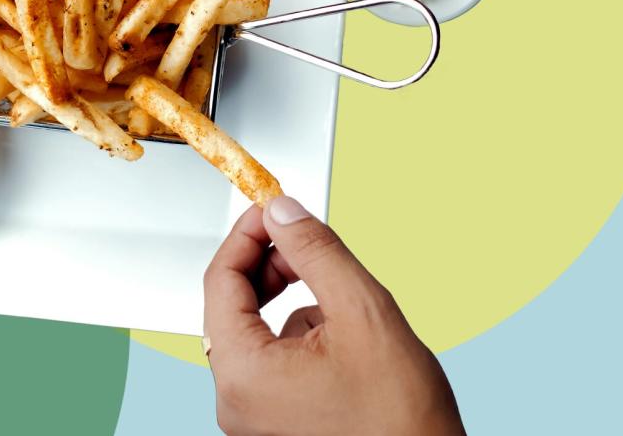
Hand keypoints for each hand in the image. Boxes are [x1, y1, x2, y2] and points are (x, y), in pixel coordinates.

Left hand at [203, 198, 464, 435]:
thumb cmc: (402, 421)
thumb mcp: (362, 311)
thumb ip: (316, 252)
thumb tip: (283, 212)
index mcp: (242, 373)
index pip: (220, 280)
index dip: (247, 234)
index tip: (271, 207)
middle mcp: (235, 400)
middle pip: (233, 307)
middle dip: (270, 268)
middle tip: (303, 242)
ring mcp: (254, 417)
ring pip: (257, 333)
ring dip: (291, 304)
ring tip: (342, 307)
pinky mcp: (275, 424)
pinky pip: (273, 362)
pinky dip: (302, 338)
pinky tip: (345, 344)